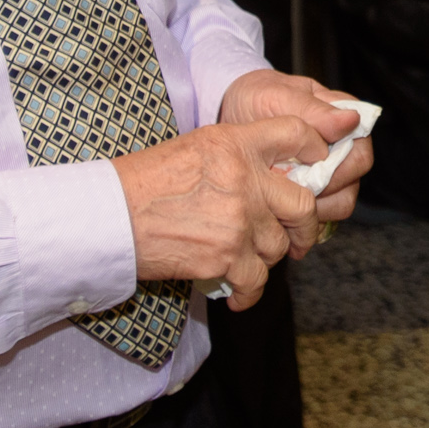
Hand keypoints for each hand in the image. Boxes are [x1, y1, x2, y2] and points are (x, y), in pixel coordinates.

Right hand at [110, 116, 324, 310]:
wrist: (110, 217)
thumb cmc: (143, 183)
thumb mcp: (194, 148)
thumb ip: (237, 154)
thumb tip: (273, 173)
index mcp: (235, 143)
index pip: (296, 133)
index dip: (315, 148)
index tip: (318, 165)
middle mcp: (244, 179)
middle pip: (302, 204)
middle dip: (304, 227)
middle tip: (298, 238)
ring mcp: (238, 220)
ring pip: (279, 246)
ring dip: (268, 258)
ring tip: (248, 261)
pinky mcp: (227, 257)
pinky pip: (257, 279)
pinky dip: (250, 292)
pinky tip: (240, 294)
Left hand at [218, 67, 375, 221]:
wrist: (229, 113)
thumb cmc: (256, 99)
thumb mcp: (278, 97)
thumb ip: (314, 111)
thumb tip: (352, 120)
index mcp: (342, 116)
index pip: (360, 147)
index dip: (340, 163)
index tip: (309, 166)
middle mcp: (342, 145)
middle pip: (354, 176)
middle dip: (323, 185)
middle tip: (291, 182)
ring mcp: (329, 171)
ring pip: (341, 201)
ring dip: (314, 204)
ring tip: (283, 192)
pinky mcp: (314, 192)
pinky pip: (322, 215)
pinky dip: (303, 216)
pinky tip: (281, 203)